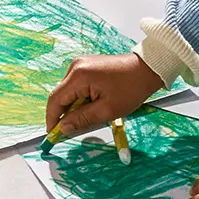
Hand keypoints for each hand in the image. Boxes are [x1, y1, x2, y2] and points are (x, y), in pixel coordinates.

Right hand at [45, 50, 162, 139]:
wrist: (147, 69)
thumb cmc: (131, 88)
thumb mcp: (106, 110)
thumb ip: (82, 119)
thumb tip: (63, 127)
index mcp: (79, 76)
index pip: (55, 100)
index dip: (52, 119)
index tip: (52, 134)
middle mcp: (76, 67)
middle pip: (60, 95)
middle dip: (63, 114)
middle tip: (70, 131)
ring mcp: (81, 64)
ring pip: (68, 92)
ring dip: (74, 107)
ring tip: (89, 117)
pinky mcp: (86, 66)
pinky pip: (76, 85)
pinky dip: (80, 98)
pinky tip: (92, 106)